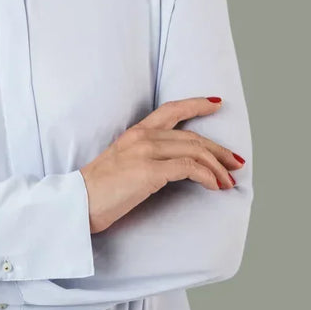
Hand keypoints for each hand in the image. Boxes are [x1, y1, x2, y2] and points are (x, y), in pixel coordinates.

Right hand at [79, 97, 246, 233]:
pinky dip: (207, 176)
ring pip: (195, 151)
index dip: (197, 105)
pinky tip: (214, 186)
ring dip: (217, 167)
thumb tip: (172, 168)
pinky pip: (189, 168)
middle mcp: (142, 137)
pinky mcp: (149, 171)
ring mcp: (146, 152)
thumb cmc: (97, 192)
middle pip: (193, 137)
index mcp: (135, 132)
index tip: (217, 104)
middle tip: (236, 162)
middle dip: (219, 150)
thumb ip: (145, 158)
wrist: (75, 205)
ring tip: (228, 181)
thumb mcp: (122, 164)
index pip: (171, 110)